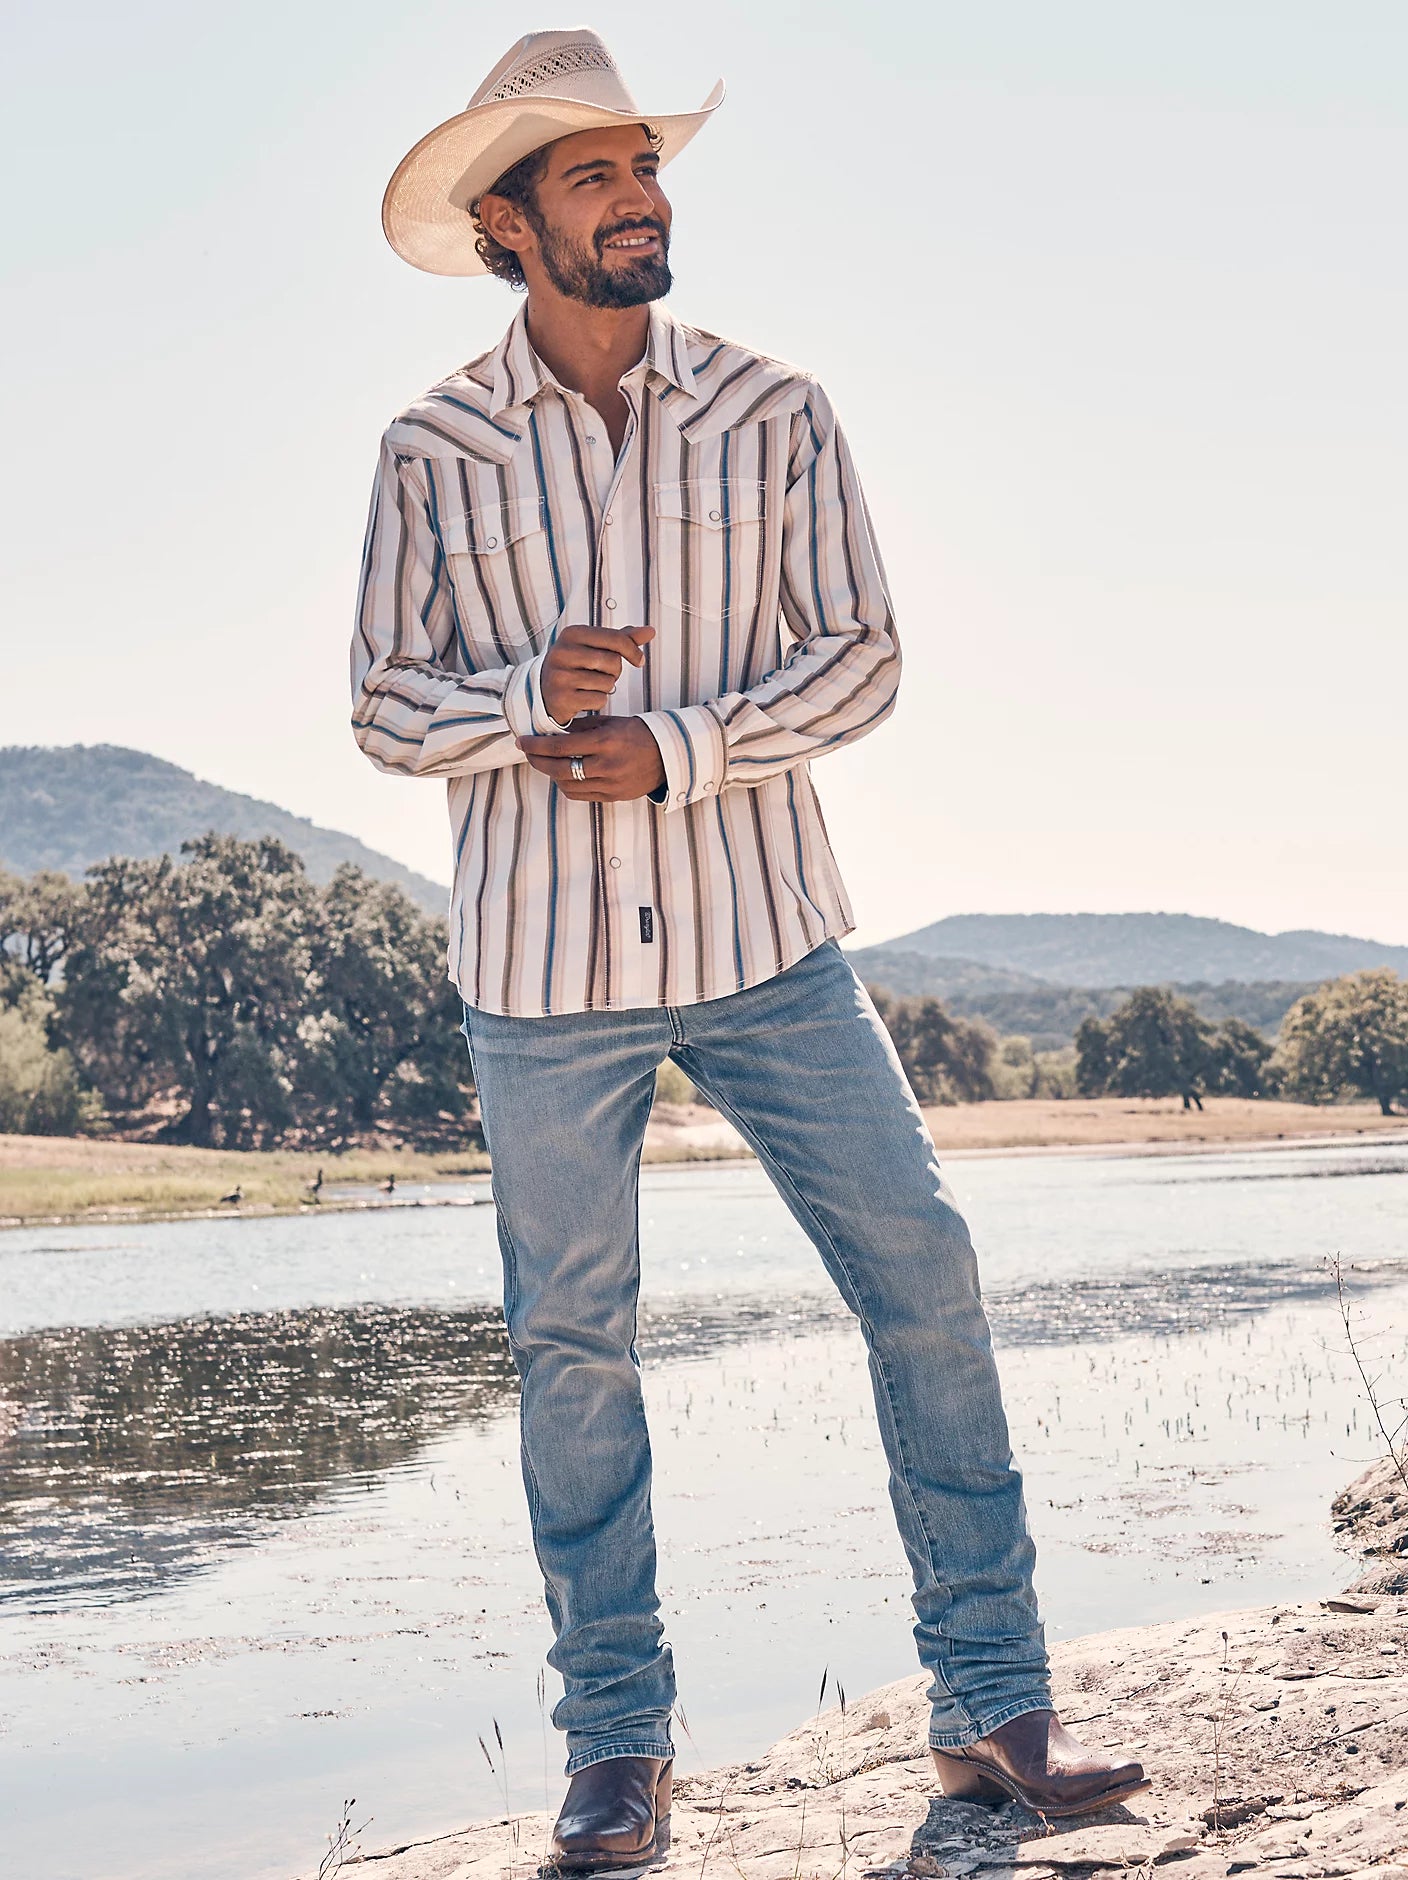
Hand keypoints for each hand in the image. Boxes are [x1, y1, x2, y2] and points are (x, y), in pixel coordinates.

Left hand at [517, 716, 666, 801]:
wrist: (668, 756)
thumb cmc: (638, 733)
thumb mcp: (611, 722)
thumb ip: (580, 728)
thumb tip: (551, 731)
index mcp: (605, 742)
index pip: (560, 746)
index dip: (536, 745)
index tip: (522, 741)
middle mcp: (606, 766)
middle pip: (559, 769)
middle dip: (537, 761)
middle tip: (527, 753)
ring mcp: (609, 784)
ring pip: (566, 784)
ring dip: (550, 774)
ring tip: (545, 763)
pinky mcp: (612, 797)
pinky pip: (580, 795)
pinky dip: (565, 785)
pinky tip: (562, 775)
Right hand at [540, 624, 654, 724]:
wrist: (545, 692)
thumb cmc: (577, 665)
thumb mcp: (595, 647)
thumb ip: (623, 638)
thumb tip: (651, 630)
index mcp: (571, 633)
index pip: (615, 638)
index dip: (633, 650)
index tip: (639, 660)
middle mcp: (561, 652)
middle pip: (612, 661)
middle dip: (615, 671)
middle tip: (603, 674)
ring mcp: (559, 676)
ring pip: (607, 683)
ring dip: (606, 687)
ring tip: (590, 685)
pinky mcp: (562, 699)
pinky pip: (599, 700)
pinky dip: (598, 701)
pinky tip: (584, 697)